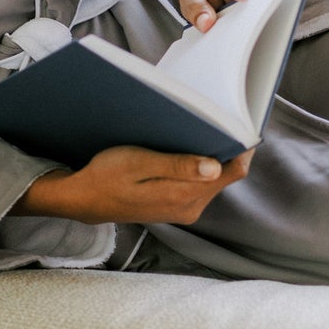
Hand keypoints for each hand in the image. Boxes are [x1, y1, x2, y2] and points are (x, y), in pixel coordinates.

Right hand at [12, 145, 254, 224]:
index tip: (241, 121)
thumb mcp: (140, 163)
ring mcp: (185, 209)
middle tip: (215, 118)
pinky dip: (198, 166)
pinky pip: (199, 183)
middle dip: (224, 147)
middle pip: (226, 173)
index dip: (242, 146)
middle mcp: (191, 207)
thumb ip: (178, 166)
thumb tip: (215, 166)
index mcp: (184, 196)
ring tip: (197, 132)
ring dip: (211, 156)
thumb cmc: (108, 176)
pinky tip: (185, 151)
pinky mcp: (178, 207)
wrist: (86, 199)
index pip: (233, 171)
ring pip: (214, 178)